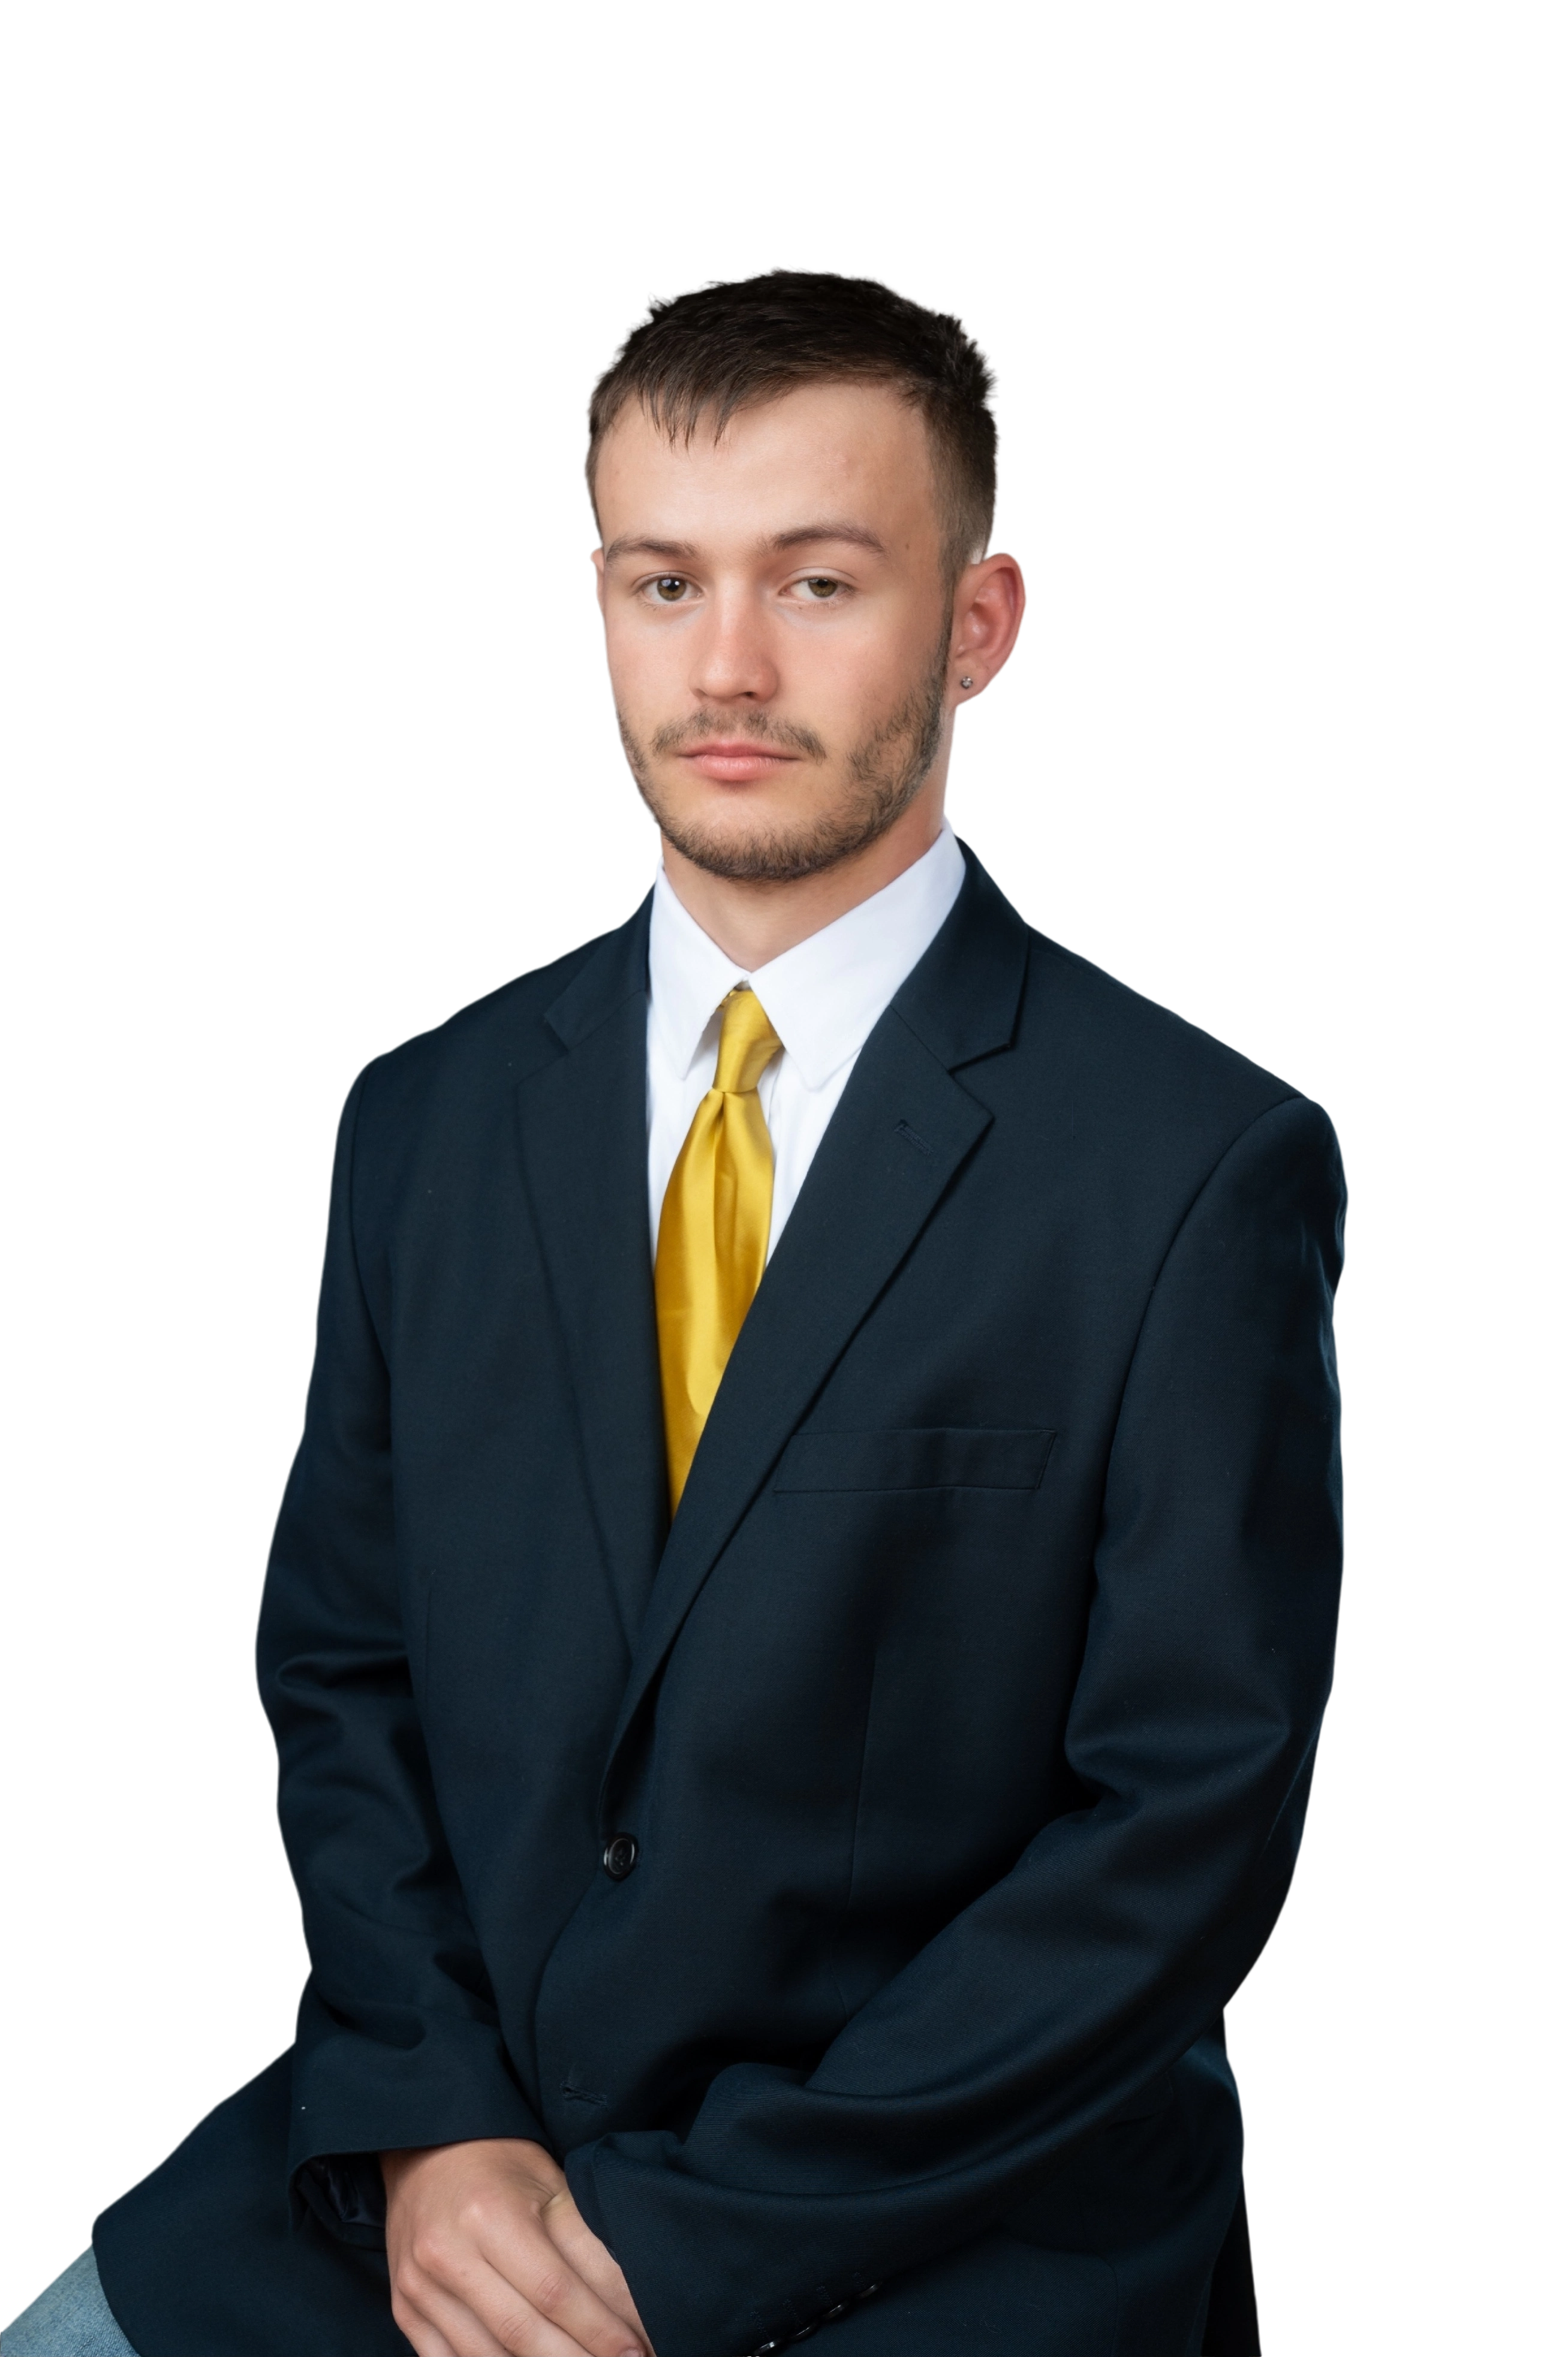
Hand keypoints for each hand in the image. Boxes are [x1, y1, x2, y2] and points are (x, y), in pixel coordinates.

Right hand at [382, 2137, 652, 2356]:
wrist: (425, 2147)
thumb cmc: (500, 2165)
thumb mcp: (553, 2187)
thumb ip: (589, 2248)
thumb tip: (632, 2308)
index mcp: (490, 2215)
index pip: (556, 2292)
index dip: (599, 2330)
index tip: (635, 2353)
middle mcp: (448, 2255)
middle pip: (522, 2334)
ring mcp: (418, 2288)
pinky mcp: (405, 2310)